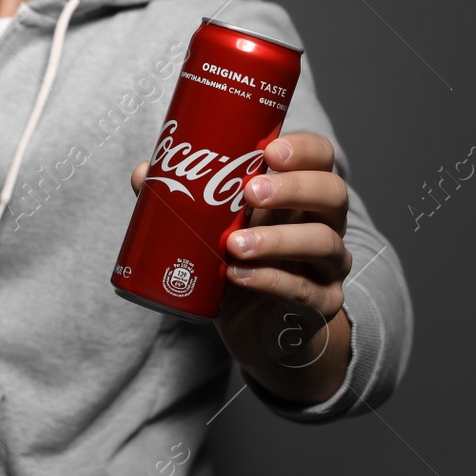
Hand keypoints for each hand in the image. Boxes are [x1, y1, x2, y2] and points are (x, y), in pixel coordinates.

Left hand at [130, 132, 353, 404]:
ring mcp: (329, 265)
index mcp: (303, 192)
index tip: (269, 150)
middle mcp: (326, 222)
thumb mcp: (215, 225)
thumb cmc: (238, 259)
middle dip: (293, 189)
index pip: (321, 156)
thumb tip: (143, 173)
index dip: (303, 149)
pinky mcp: (322, 302)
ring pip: (324, 242)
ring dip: (278, 240)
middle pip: (333, 193)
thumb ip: (182, 196)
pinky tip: (239, 276)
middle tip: (249, 191)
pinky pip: (304, 290)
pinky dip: (270, 281)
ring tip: (235, 243)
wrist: (258, 326)